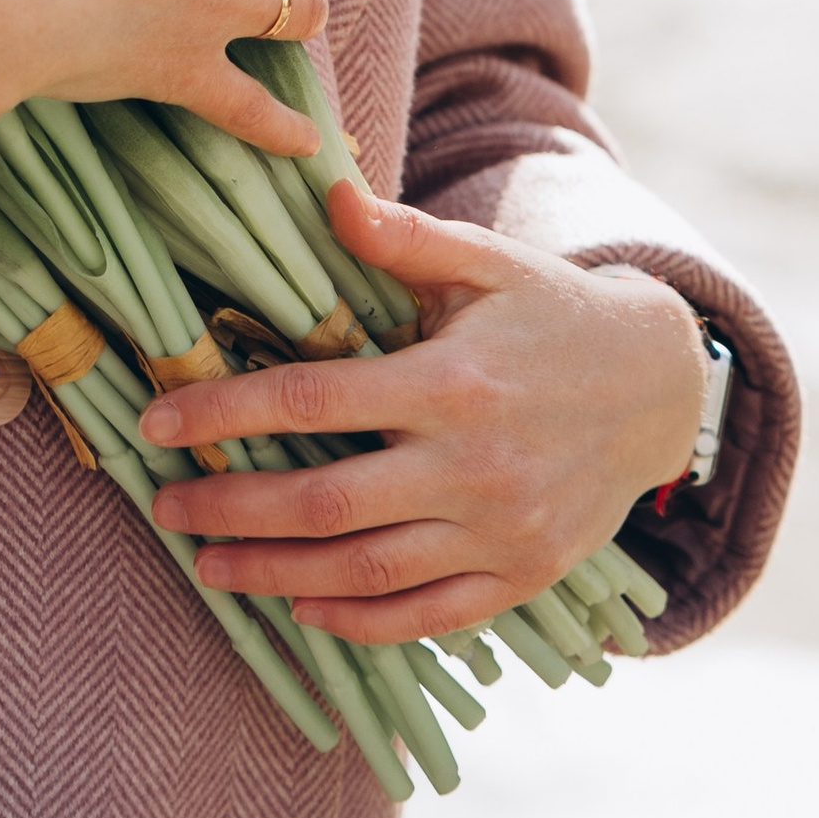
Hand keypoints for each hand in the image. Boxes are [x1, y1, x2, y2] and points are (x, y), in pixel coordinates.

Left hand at [138, 174, 703, 641]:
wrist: (660, 384)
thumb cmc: (554, 312)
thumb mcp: (488, 260)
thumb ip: (405, 237)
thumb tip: (329, 196)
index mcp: (452, 382)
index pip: (313, 399)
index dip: (226, 413)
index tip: (158, 420)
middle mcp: (475, 465)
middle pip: (328, 504)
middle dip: (234, 510)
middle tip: (166, 508)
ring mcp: (502, 531)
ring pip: (369, 572)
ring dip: (278, 576)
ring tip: (211, 568)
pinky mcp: (523, 576)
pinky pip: (429, 615)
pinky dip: (362, 621)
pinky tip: (304, 608)